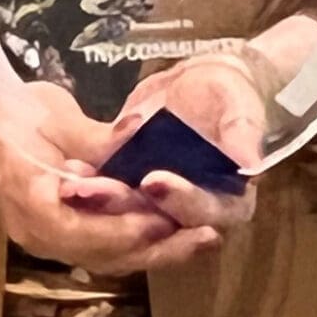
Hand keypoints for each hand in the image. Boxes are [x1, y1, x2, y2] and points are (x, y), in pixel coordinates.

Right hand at [0, 78, 217, 275]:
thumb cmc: (11, 116)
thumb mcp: (50, 114)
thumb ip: (94, 136)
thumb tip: (138, 132)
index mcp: (26, 197)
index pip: (77, 229)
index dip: (124, 227)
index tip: (166, 217)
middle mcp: (36, 232)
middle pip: (100, 255)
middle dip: (155, 249)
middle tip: (205, 238)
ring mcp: (48, 241)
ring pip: (107, 259)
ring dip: (156, 253)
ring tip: (202, 240)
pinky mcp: (63, 239)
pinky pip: (105, 252)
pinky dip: (142, 246)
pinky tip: (177, 235)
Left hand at [68, 54, 265, 239]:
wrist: (201, 86)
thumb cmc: (228, 95)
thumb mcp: (238, 105)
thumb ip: (242, 132)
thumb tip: (250, 162)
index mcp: (226, 203)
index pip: (203, 215)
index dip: (179, 202)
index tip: (153, 180)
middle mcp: (190, 216)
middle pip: (155, 229)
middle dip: (121, 211)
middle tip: (87, 190)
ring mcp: (156, 209)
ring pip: (125, 222)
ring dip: (96, 207)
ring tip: (72, 183)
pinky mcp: (128, 195)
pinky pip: (106, 203)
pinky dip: (87, 193)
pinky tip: (66, 172)